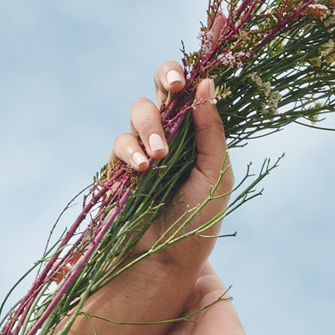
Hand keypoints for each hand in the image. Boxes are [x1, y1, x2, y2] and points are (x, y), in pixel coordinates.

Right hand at [107, 61, 231, 267]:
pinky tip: (142, 170)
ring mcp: (141, 150)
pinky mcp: (118, 169)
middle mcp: (167, 135)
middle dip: (165, 79)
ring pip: (138, 113)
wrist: (167, 260)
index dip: (185, 75)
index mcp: (194, 133)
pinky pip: (120, 144)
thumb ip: (211, 131)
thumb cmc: (197, 222)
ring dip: (149, 128)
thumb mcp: (216, 175)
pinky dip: (130, 152)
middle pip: (159, 88)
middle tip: (175, 90)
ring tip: (159, 158)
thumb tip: (207, 83)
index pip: (187, 92)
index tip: (190, 76)